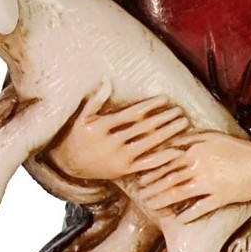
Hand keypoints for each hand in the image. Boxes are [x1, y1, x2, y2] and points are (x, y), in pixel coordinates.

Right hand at [50, 83, 189, 181]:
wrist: (69, 164)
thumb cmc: (77, 135)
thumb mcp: (82, 117)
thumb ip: (95, 100)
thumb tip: (107, 80)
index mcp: (101, 127)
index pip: (131, 114)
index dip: (149, 106)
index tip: (165, 99)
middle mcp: (111, 143)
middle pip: (143, 128)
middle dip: (163, 118)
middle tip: (180, 111)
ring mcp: (118, 158)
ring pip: (148, 144)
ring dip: (167, 133)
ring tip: (182, 124)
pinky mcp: (124, 171)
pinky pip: (146, 164)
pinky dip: (162, 158)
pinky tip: (176, 151)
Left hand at [136, 133, 250, 220]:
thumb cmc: (240, 149)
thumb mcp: (215, 137)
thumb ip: (192, 138)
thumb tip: (171, 142)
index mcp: (198, 149)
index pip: (169, 160)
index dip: (153, 169)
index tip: (141, 177)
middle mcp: (201, 166)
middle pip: (170, 178)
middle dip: (153, 187)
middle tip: (141, 195)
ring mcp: (211, 183)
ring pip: (180, 193)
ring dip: (163, 201)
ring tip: (152, 206)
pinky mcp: (222, 197)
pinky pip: (201, 207)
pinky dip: (189, 214)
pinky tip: (178, 220)